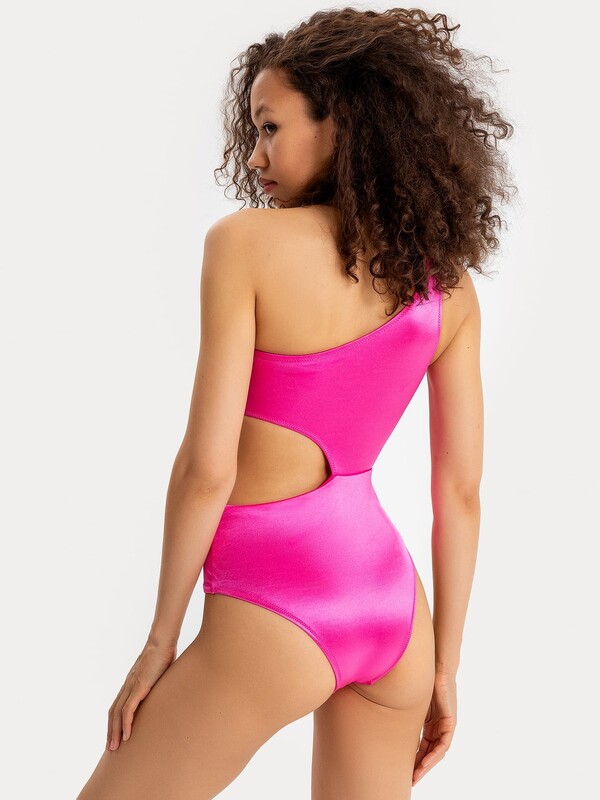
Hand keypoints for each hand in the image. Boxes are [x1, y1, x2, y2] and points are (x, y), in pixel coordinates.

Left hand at [106, 639, 175, 751]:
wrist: (162, 641)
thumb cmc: (163, 654)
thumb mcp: (159, 672)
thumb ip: (158, 682)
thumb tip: (165, 689)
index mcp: (131, 682)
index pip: (117, 705)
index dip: (114, 722)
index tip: (114, 735)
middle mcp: (128, 685)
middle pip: (113, 712)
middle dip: (110, 731)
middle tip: (111, 748)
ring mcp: (132, 686)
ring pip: (117, 713)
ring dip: (115, 732)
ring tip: (115, 747)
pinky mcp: (139, 686)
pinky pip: (128, 709)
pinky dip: (125, 724)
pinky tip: (127, 735)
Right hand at [412, 669, 456, 785]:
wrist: (435, 665)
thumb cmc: (420, 678)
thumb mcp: (410, 702)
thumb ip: (403, 712)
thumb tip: (380, 713)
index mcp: (430, 722)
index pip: (422, 746)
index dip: (414, 759)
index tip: (404, 770)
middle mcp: (438, 725)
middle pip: (429, 752)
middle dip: (419, 767)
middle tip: (409, 779)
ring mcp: (445, 724)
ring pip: (436, 751)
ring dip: (426, 765)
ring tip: (415, 776)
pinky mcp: (449, 722)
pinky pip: (442, 744)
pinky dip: (433, 755)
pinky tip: (423, 763)